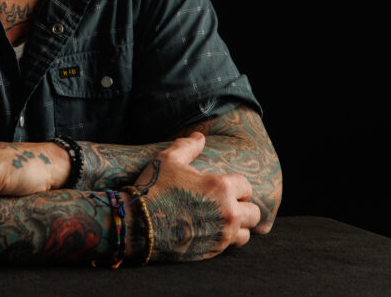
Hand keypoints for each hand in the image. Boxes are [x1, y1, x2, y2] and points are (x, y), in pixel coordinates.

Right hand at [138, 133, 260, 261]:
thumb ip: (188, 146)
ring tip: (221, 220)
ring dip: (237, 226)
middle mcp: (227, 213)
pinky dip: (223, 240)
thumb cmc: (153, 189)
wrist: (136, 225)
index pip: (247, 186)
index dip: (237, 185)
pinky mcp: (210, 252)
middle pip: (254, 213)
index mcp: (221, 188)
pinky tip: (209, 231)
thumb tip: (199, 136)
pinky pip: (228, 247)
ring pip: (245, 234)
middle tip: (227, 204)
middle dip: (244, 207)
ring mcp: (220, 236)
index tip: (225, 186)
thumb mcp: (168, 160)